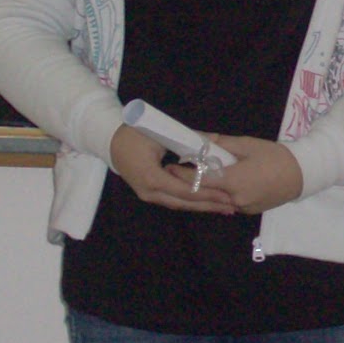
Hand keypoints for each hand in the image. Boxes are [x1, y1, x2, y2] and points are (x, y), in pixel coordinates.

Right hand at [109, 124, 235, 214]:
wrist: (111, 140)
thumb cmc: (135, 135)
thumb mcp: (162, 134)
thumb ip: (188, 139)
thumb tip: (215, 141)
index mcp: (152, 177)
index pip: (185, 190)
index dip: (207, 194)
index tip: (227, 195)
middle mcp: (149, 191)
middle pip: (184, 202)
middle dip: (209, 205)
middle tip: (232, 207)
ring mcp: (148, 194)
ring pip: (179, 204)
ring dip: (202, 206)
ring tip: (224, 208)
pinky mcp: (150, 193)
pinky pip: (173, 200)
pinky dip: (191, 202)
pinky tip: (207, 203)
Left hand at [192, 135, 303, 215]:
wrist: (302, 174)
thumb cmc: (275, 156)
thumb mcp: (248, 144)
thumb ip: (222, 143)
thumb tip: (200, 139)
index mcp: (233, 181)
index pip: (199, 180)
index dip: (183, 174)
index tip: (172, 166)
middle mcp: (235, 199)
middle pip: (206, 191)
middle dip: (193, 181)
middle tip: (183, 169)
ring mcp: (242, 207)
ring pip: (217, 198)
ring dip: (209, 188)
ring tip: (203, 174)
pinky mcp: (249, 211)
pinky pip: (229, 202)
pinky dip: (223, 193)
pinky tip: (224, 182)